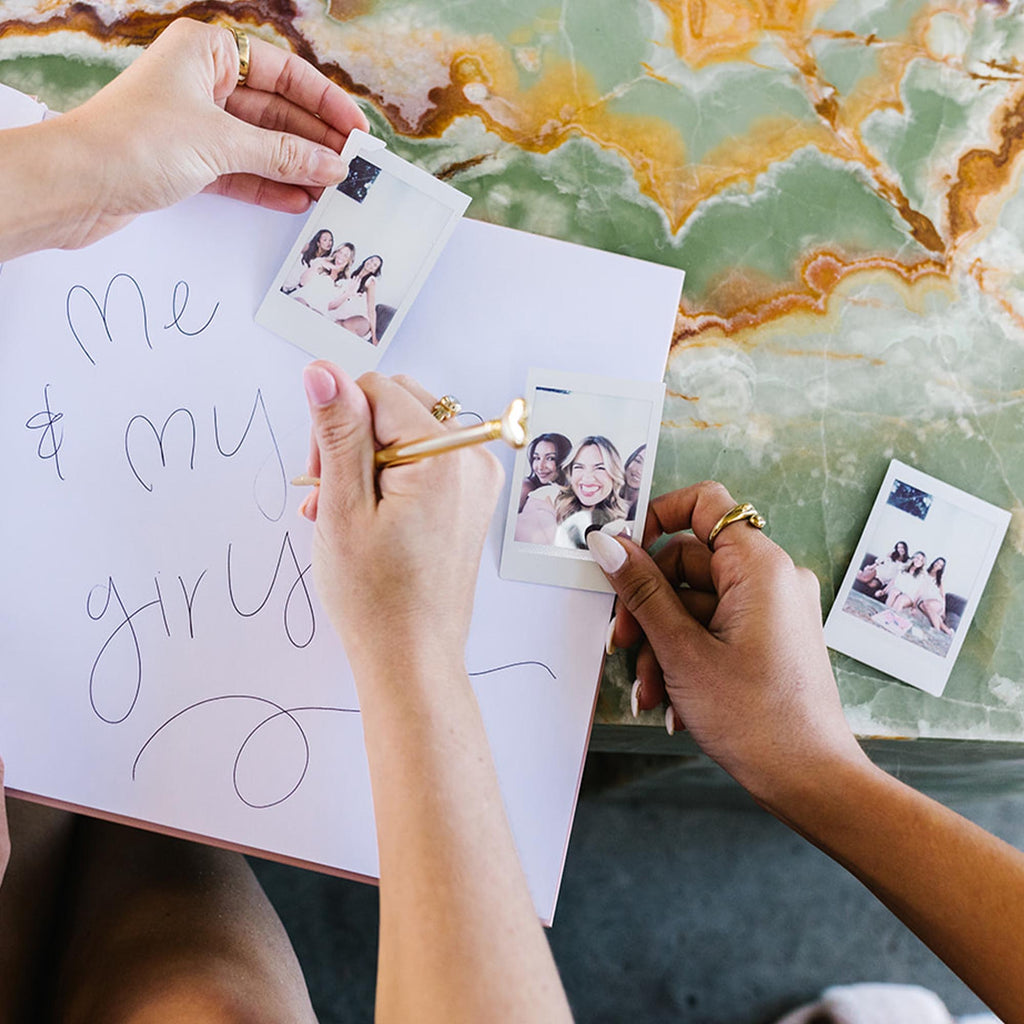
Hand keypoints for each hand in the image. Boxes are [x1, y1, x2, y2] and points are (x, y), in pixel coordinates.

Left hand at [57, 18, 366, 247]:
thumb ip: (283, 154)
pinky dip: (270, 185)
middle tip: (353, 166)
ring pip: (261, 144)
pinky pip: (242, 171)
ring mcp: (196, 124)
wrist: (77, 185)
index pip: (283, 73)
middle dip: (315, 140)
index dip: (324, 101)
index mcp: (207, 53)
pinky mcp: (188, 162)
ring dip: (297, 167)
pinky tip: (300, 198)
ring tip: (334, 189)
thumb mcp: (222, 142)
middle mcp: (202, 83)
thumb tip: (332, 164)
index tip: (356, 128)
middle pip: (277, 110)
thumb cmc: (134, 141)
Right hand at [300, 364, 502, 679]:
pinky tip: (361, 516)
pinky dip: (387, 478)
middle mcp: (470, 459)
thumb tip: (322, 371)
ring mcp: (474, 480)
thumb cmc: (376, 597)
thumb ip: (336, 432)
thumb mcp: (343, 507)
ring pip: (403, 432)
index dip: (336, 424)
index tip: (319, 475)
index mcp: (443, 456)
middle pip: (394, 404)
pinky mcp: (468, 499)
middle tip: (327, 495)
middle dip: (350, 439)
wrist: (413, 658)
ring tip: (338, 513)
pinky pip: (422, 462)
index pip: (376, 389)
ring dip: (362, 461)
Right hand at [586, 481, 867, 809]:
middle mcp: (771, 578)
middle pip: (687, 562)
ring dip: (662, 642)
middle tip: (622, 645)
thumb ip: (641, 590)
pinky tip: (670, 699)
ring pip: (694, 602)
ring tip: (650, 690)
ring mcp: (771, 609)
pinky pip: (713, 627)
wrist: (809, 780)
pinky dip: (686, 655)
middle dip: (648, 607)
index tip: (621, 554)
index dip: (656, 518)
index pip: (704, 504)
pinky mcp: (768, 636)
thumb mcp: (682, 650)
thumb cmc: (756, 719)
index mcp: (760, 566)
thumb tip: (607, 542)